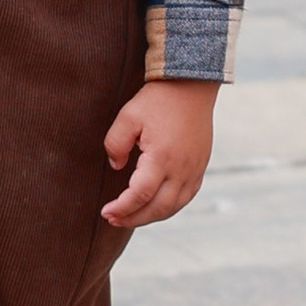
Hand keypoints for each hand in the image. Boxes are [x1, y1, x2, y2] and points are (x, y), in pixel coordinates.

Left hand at [101, 79, 216, 227]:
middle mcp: (182, 168)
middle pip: (158, 208)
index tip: (105, 211)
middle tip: (113, 219)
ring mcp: (194, 169)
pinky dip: (168, 207)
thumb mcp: (128, 116)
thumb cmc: (158, 100)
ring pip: (174, 206)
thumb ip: (115, 144)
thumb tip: (116, 167)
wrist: (191, 86)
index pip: (140, 195)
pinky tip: (153, 205)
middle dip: (134, 218)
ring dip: (151, 216)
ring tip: (130, 216)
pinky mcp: (200, 167)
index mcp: (162, 157)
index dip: (122, 208)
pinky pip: (186, 197)